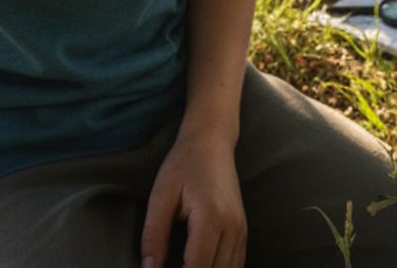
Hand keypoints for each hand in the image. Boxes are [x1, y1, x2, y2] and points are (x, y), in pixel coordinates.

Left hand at [141, 130, 245, 267]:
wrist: (212, 141)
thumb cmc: (185, 163)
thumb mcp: (161, 196)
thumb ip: (154, 235)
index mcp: (211, 218)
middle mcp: (233, 227)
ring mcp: (241, 229)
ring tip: (184, 266)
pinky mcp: (243, 230)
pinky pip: (237, 263)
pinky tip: (202, 266)